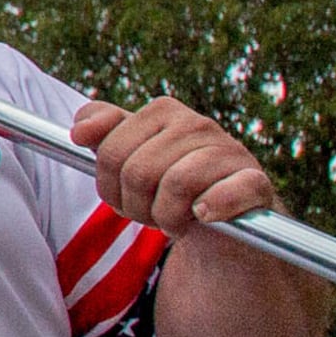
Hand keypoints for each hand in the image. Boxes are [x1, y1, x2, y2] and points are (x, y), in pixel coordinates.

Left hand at [73, 96, 276, 236]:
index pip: (110, 151)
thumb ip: (101, 133)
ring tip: (175, 219)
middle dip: (137, 206)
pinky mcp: (255, 182)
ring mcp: (229, 150)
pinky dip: (211, 210)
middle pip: (137, 172)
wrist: (226, 225)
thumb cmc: (169, 186)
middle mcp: (197, 124)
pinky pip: (225, 194)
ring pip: (176, 185)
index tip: (122, 194)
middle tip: (151, 213)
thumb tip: (79, 130)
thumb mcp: (129, 157)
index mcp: (162, 111)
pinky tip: (204, 216)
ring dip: (168, 217)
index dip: (109, 185)